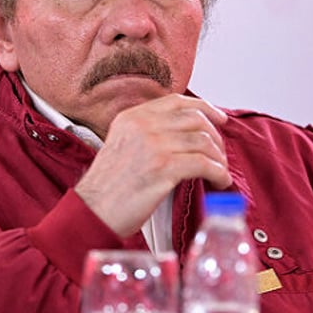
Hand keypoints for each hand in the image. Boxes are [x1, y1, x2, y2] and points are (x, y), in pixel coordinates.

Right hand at [74, 94, 231, 236]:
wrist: (93, 211)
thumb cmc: (108, 187)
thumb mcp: (122, 145)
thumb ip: (147, 133)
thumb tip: (184, 135)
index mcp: (132, 117)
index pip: (177, 101)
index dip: (204, 108)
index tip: (219, 119)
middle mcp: (143, 125)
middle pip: (195, 119)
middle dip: (215, 137)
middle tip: (219, 154)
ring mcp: (153, 145)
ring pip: (203, 141)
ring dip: (218, 158)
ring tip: (219, 172)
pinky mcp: (163, 168)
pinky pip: (204, 163)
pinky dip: (218, 173)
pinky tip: (219, 182)